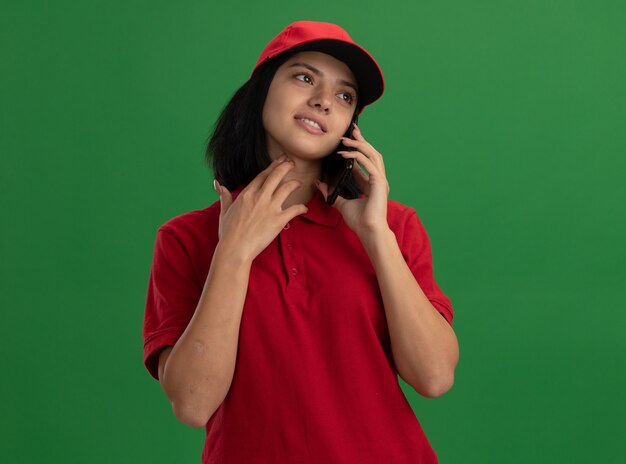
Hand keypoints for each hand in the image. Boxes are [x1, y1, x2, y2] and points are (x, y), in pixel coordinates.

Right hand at [214, 156, 307, 261]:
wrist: (235, 249)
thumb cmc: (228, 233)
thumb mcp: (224, 211)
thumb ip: (224, 196)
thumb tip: (218, 184)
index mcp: (247, 194)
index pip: (262, 175)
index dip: (273, 166)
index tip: (279, 161)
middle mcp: (259, 197)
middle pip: (276, 176)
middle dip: (285, 167)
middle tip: (291, 163)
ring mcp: (270, 208)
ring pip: (287, 188)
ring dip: (295, 184)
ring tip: (299, 183)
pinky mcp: (278, 220)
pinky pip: (295, 209)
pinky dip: (301, 208)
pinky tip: (304, 208)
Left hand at [316, 123, 389, 237]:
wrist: (369, 232)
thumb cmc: (360, 221)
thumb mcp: (342, 203)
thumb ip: (332, 193)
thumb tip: (320, 183)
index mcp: (372, 184)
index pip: (364, 162)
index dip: (355, 151)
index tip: (344, 143)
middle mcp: (378, 180)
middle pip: (371, 153)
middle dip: (361, 140)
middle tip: (352, 130)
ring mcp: (380, 180)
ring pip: (372, 155)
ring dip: (360, 145)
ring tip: (347, 139)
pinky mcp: (379, 183)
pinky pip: (369, 164)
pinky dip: (357, 157)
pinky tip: (345, 154)